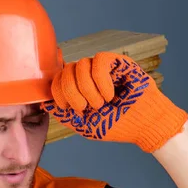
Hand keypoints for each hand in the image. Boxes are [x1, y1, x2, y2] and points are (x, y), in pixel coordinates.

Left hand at [41, 52, 187, 151]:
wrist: (143, 125)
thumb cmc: (116, 125)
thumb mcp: (85, 126)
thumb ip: (64, 116)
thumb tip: (45, 104)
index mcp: (77, 90)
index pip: (56, 80)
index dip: (57, 92)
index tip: (69, 108)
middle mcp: (86, 76)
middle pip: (65, 72)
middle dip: (72, 93)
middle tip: (87, 108)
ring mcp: (99, 68)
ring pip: (79, 65)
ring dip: (88, 90)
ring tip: (102, 103)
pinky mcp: (116, 61)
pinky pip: (98, 61)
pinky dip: (101, 81)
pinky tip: (110, 94)